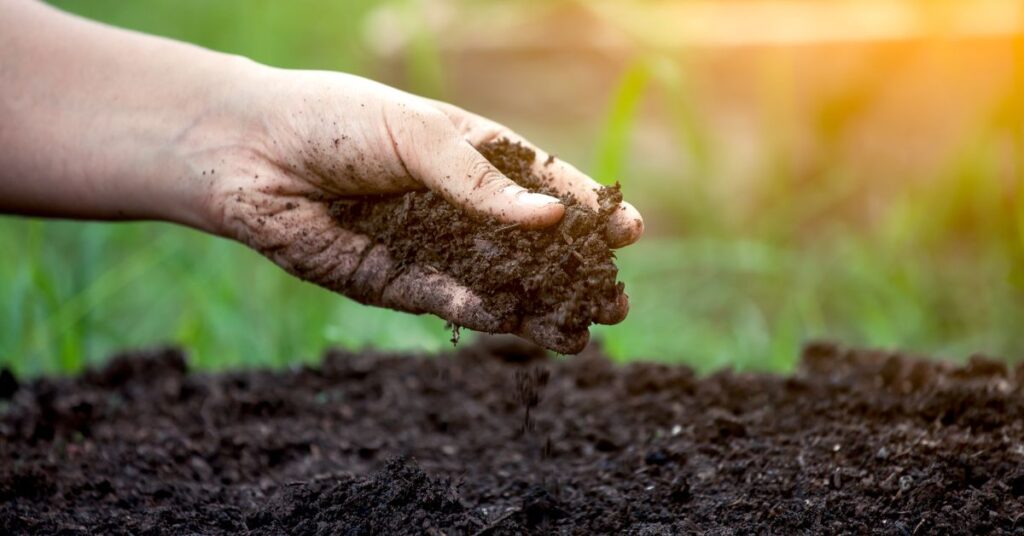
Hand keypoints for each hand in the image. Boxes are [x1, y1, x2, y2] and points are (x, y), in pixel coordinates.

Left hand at [200, 68, 643, 351]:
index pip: (544, 184)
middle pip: (531, 245)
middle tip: (616, 301)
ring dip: (540, 308)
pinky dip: (484, 314)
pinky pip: (449, 301)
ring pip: (498, 283)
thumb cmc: (337, 122)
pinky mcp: (396, 281)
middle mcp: (459, 203)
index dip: (587, 208)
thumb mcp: (419, 137)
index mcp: (472, 152)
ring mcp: (431, 245)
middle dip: (574, 274)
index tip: (630, 231)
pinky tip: (518, 326)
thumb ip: (481, 183)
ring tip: (583, 335)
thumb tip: (552, 217)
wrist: (251, 155)